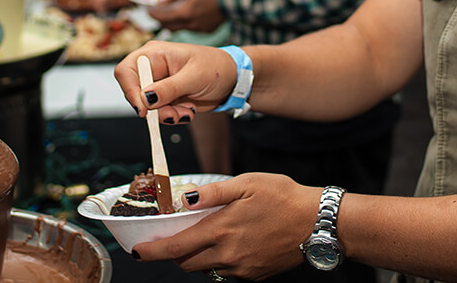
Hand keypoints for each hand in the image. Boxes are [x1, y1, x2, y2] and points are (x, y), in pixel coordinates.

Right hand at [113, 41, 237, 120]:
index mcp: (154, 54)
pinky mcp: (167, 100)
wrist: (233, 80)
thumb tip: (145, 99)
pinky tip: (189, 111)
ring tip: (187, 111)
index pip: (126, 71)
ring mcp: (159, 86)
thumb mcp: (193, 77)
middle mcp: (153, 69)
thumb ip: (169, 88)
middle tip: (172, 114)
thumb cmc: (216, 67)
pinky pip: (160, 114)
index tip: (143, 108)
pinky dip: (174, 117)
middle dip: (153, 108)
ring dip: (167, 115)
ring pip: (148, 108)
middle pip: (135, 93)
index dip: (129, 90)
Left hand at [132, 173, 318, 279]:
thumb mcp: (247, 183)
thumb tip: (183, 199)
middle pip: (186, 263)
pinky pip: (226, 272)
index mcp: (221, 230)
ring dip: (199, 256)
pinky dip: (220, 260)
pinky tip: (233, 242)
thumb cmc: (283, 197)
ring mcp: (242, 269)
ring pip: (206, 268)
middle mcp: (228, 255)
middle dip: (175, 252)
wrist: (318, 223)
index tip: (137, 251)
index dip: (152, 251)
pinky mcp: (254, 276)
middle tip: (177, 235)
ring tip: (208, 234)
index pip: (175, 247)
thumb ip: (212, 192)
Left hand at [147, 0, 224, 32]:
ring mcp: (200, 29)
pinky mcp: (208, 30)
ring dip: (174, 23)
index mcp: (185, 13)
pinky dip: (187, 23)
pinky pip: (193, 28)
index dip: (154, 15)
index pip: (163, 18)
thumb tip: (159, 0)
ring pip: (181, 28)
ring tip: (172, 15)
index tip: (149, 12)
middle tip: (157, 14)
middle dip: (161, 21)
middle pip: (170, 26)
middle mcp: (191, 25)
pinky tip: (189, 16)